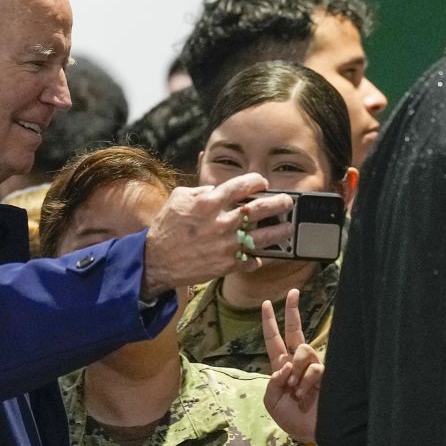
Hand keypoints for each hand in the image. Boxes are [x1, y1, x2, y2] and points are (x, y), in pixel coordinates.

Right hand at [142, 173, 292, 297]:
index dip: (257, 181)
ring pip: (265, 237)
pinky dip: (257, 258)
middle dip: (279, 203)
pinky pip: (252, 261)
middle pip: (261, 209)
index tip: (263, 183)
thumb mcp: (179, 198)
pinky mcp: (228, 265)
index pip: (243, 185)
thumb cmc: (166, 227)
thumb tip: (219, 189)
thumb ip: (202, 190)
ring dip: (280, 231)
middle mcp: (222, 222)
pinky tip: (259, 255)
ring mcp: (227, 245)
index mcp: (210, 202)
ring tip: (288, 228)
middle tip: (288, 202)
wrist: (156, 260)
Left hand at [262, 289, 322, 443]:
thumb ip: (273, 382)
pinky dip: (306, 380)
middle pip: (295, 331)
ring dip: (296, 368)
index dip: (269, 322)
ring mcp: (312, 367)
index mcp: (281, 366)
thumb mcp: (271, 401)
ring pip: (303, 349)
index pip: (274, 339)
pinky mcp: (326, 374)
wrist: (311, 433)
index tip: (266, 303)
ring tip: (295, 389)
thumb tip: (285, 365)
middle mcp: (297, 362)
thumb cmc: (291, 419)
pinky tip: (305, 393)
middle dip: (293, 311)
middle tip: (294, 292)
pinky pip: (314, 366)